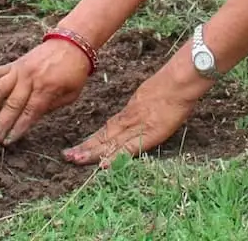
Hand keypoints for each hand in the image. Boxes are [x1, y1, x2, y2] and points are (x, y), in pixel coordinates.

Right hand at [0, 39, 90, 145]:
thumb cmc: (74, 71)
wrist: (71, 43)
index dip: (17, 129)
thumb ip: (51, 107)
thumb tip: (31, 120)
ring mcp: (20, 69)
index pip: (29, 113)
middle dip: (0, 125)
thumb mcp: (71, 94)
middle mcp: (30, 78)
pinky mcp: (14, 62)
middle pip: (11, 104)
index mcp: (47, 87)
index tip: (8, 141)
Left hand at [63, 61, 210, 166]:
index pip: (107, 129)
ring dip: (94, 153)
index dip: (92, 140)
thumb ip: (141, 108)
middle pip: (105, 136)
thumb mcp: (151, 96)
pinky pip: (131, 147)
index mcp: (131, 112)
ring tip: (76, 160)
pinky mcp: (149, 133)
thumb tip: (135, 115)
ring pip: (113, 142)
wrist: (180, 81)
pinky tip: (105, 165)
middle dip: (87, 147)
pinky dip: (117, 157)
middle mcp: (130, 120)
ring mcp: (138, 126)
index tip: (76, 148)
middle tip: (67, 156)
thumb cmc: (172, 87)